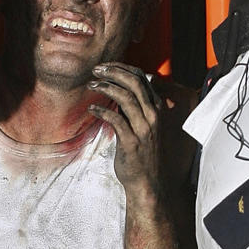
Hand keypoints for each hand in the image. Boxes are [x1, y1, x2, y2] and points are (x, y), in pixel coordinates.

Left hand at [87, 63, 163, 188]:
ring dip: (106, 87)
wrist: (147, 182)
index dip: (122, 68)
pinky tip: (91, 108)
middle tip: (96, 70)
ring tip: (92, 84)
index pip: (141, 78)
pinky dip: (102, 110)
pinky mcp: (132, 142)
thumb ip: (133, 107)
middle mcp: (152, 116)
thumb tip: (116, 89)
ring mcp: (144, 129)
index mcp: (156, 108)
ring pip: (126, 97)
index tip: (106, 66)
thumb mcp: (142, 125)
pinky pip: (116, 120)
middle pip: (134, 82)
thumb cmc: (142, 152)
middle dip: (114, 72)